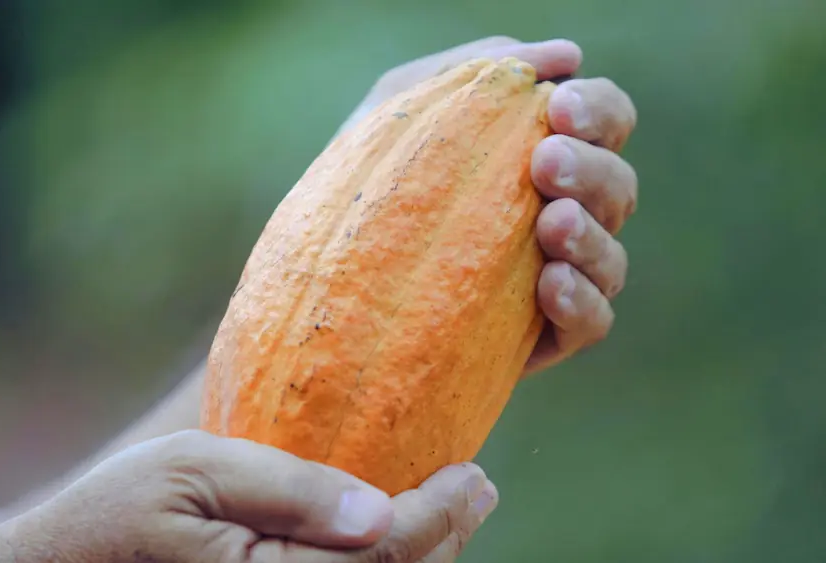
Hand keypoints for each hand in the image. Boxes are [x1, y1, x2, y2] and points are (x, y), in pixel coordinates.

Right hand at [3, 430, 497, 561]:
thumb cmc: (114, 516)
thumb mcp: (193, 471)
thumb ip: (286, 488)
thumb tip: (377, 509)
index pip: (386, 556)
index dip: (440, 514)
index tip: (474, 475)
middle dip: (445, 540)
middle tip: (477, 492)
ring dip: (421, 562)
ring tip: (450, 515)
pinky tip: (390, 544)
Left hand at [338, 37, 637, 374]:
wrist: (327, 289)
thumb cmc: (364, 188)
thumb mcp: (398, 114)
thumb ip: (470, 72)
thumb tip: (565, 55)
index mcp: (541, 159)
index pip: (603, 125)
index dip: (598, 110)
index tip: (556, 104)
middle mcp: (562, 217)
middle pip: (618, 187)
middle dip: (592, 168)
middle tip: (544, 162)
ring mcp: (558, 280)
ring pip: (613, 259)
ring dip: (591, 235)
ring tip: (552, 222)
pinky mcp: (543, 337)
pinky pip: (592, 323)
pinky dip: (582, 301)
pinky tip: (549, 283)